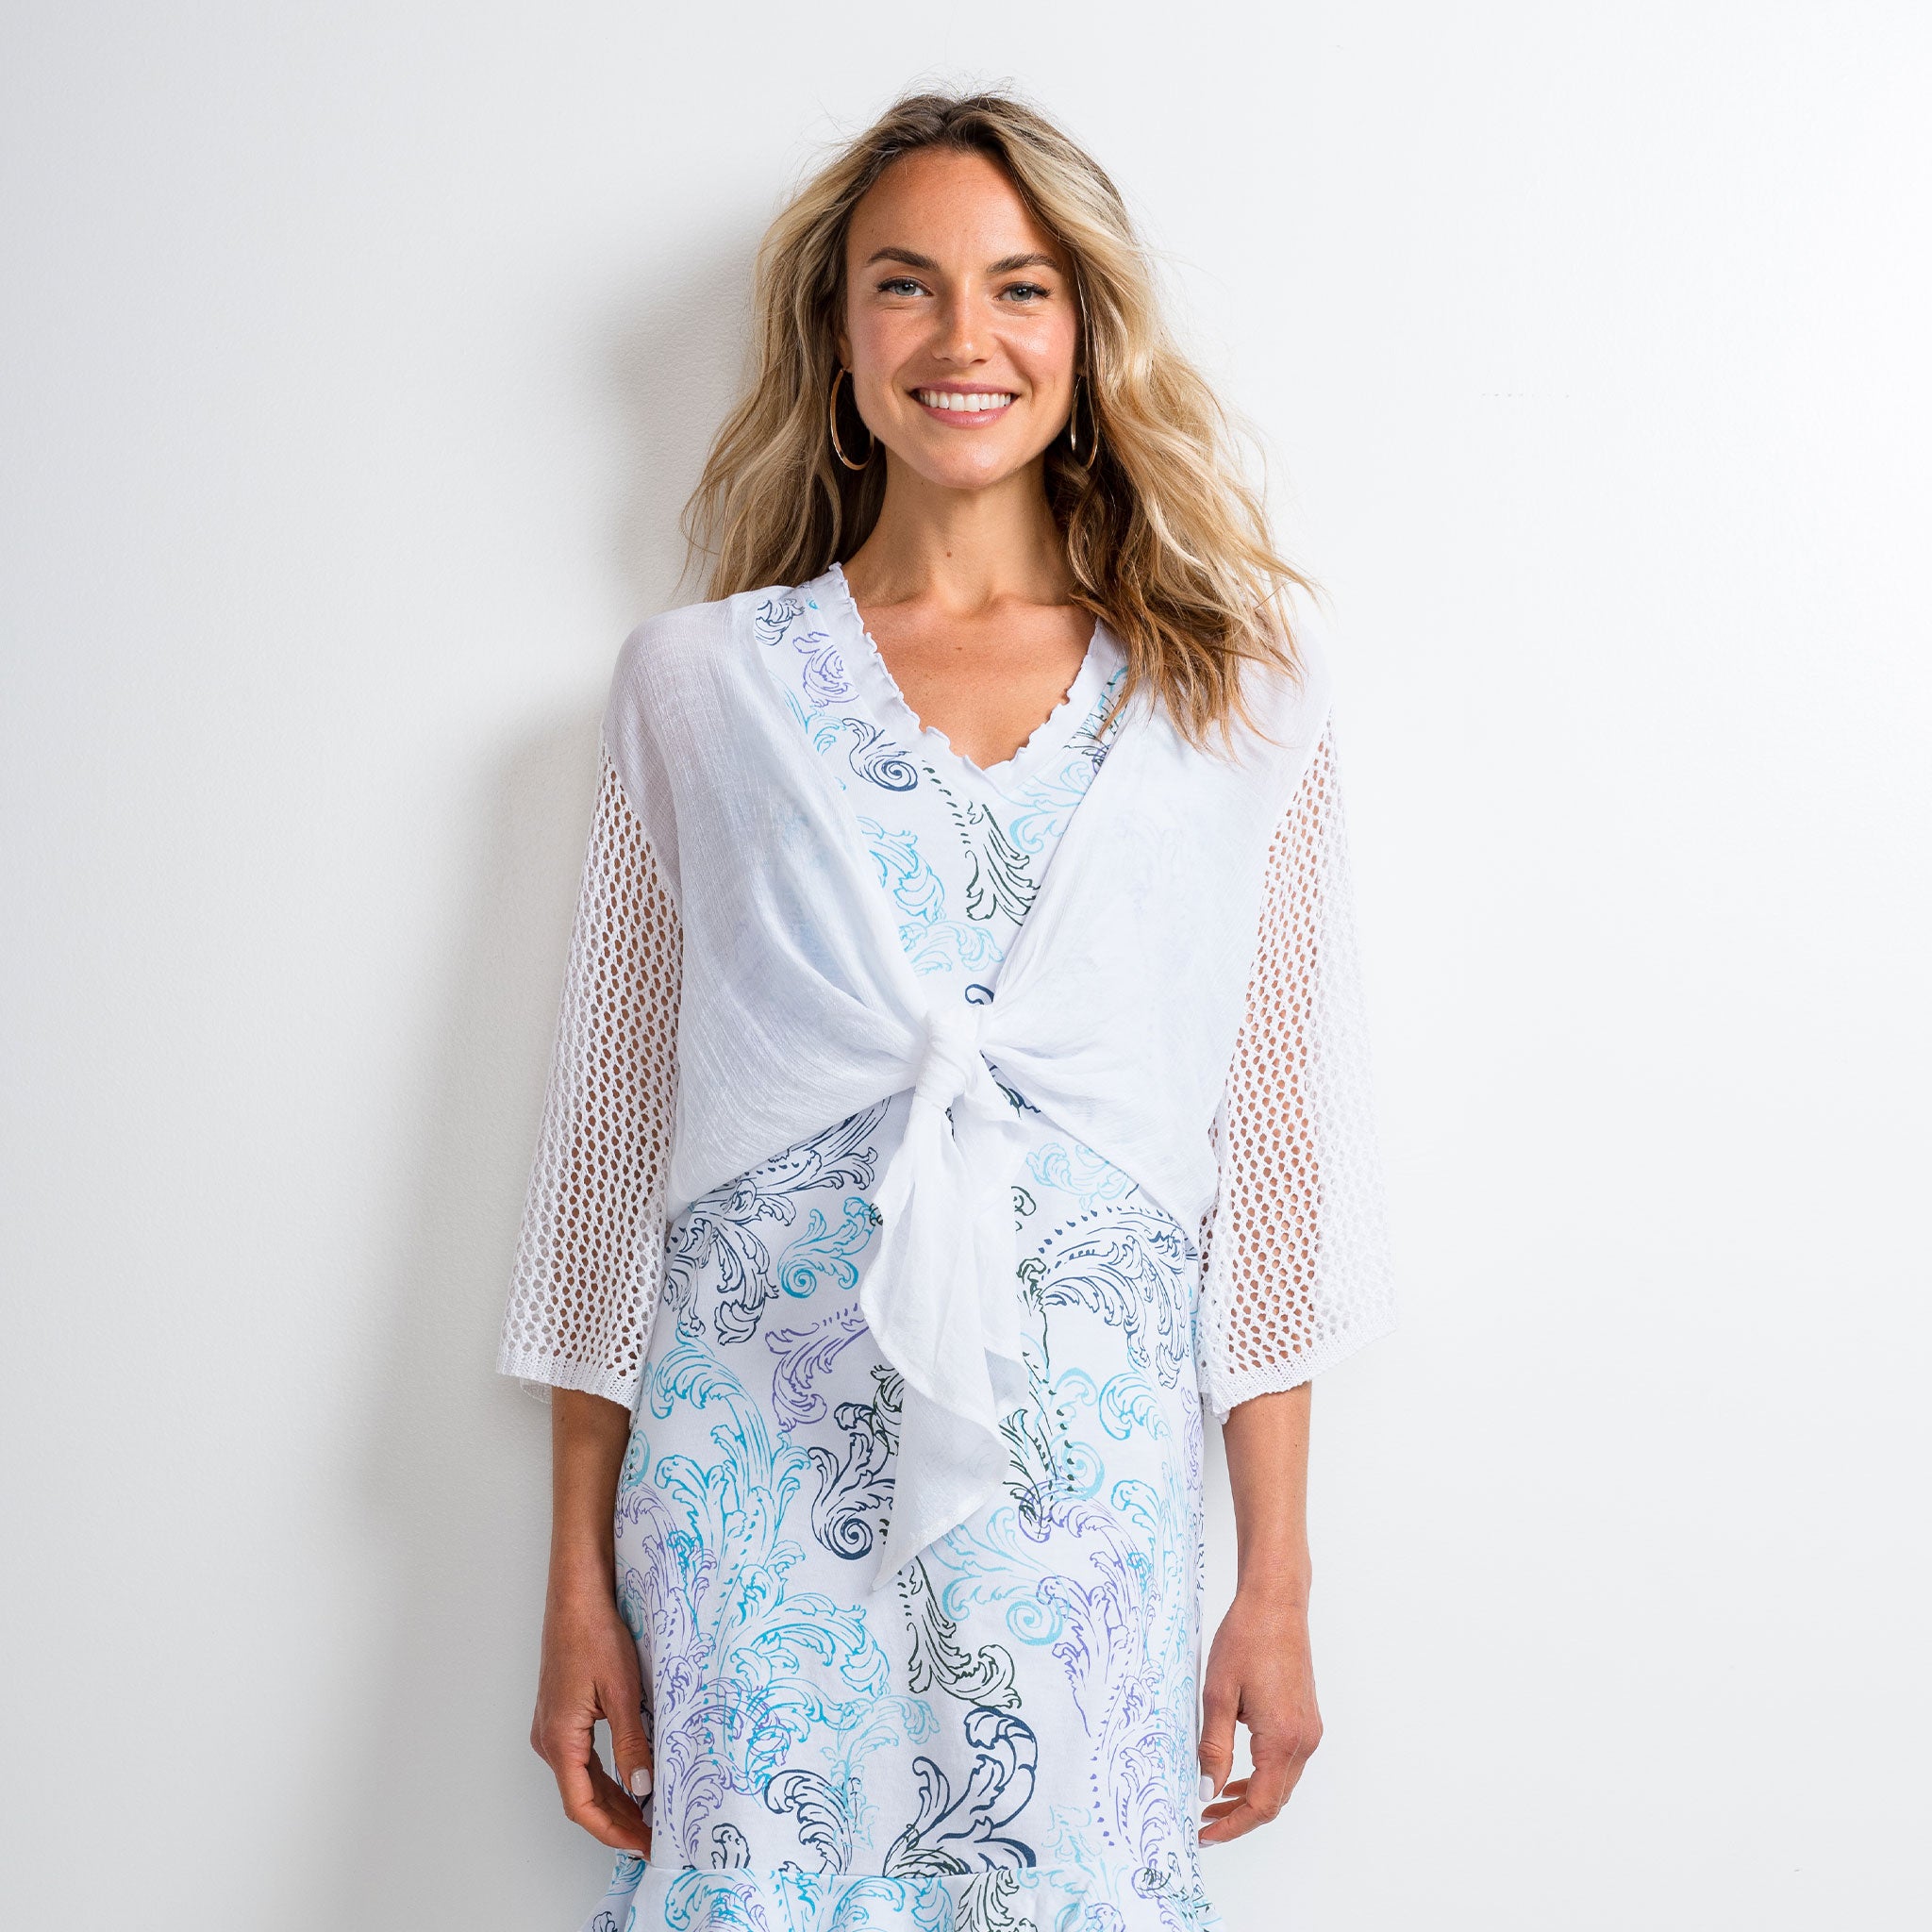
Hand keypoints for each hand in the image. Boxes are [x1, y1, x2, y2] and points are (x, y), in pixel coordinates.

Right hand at [531, 1575, 653, 1856]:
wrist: (576, 1597)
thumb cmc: (594, 1635)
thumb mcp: (621, 1692)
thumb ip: (631, 1743)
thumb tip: (641, 1788)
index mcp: (560, 1738)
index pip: (582, 1806)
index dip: (612, 1831)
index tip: (641, 1843)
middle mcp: (548, 1739)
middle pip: (580, 1797)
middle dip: (616, 1820)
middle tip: (651, 1834)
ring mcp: (551, 1727)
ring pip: (580, 1779)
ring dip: (611, 1800)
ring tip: (646, 1814)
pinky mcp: (560, 1715)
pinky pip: (580, 1759)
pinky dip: (603, 1777)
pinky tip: (628, 1778)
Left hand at [1197, 1584, 1321, 1843]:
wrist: (1276, 1603)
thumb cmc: (1246, 1639)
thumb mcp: (1217, 1695)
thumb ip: (1213, 1748)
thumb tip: (1206, 1791)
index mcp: (1282, 1738)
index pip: (1261, 1805)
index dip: (1232, 1826)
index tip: (1205, 1834)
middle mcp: (1304, 1740)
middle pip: (1274, 1800)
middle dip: (1239, 1816)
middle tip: (1203, 1820)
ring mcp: (1309, 1730)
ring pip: (1281, 1783)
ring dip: (1250, 1796)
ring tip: (1213, 1799)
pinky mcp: (1307, 1719)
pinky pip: (1286, 1762)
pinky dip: (1262, 1775)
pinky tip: (1236, 1771)